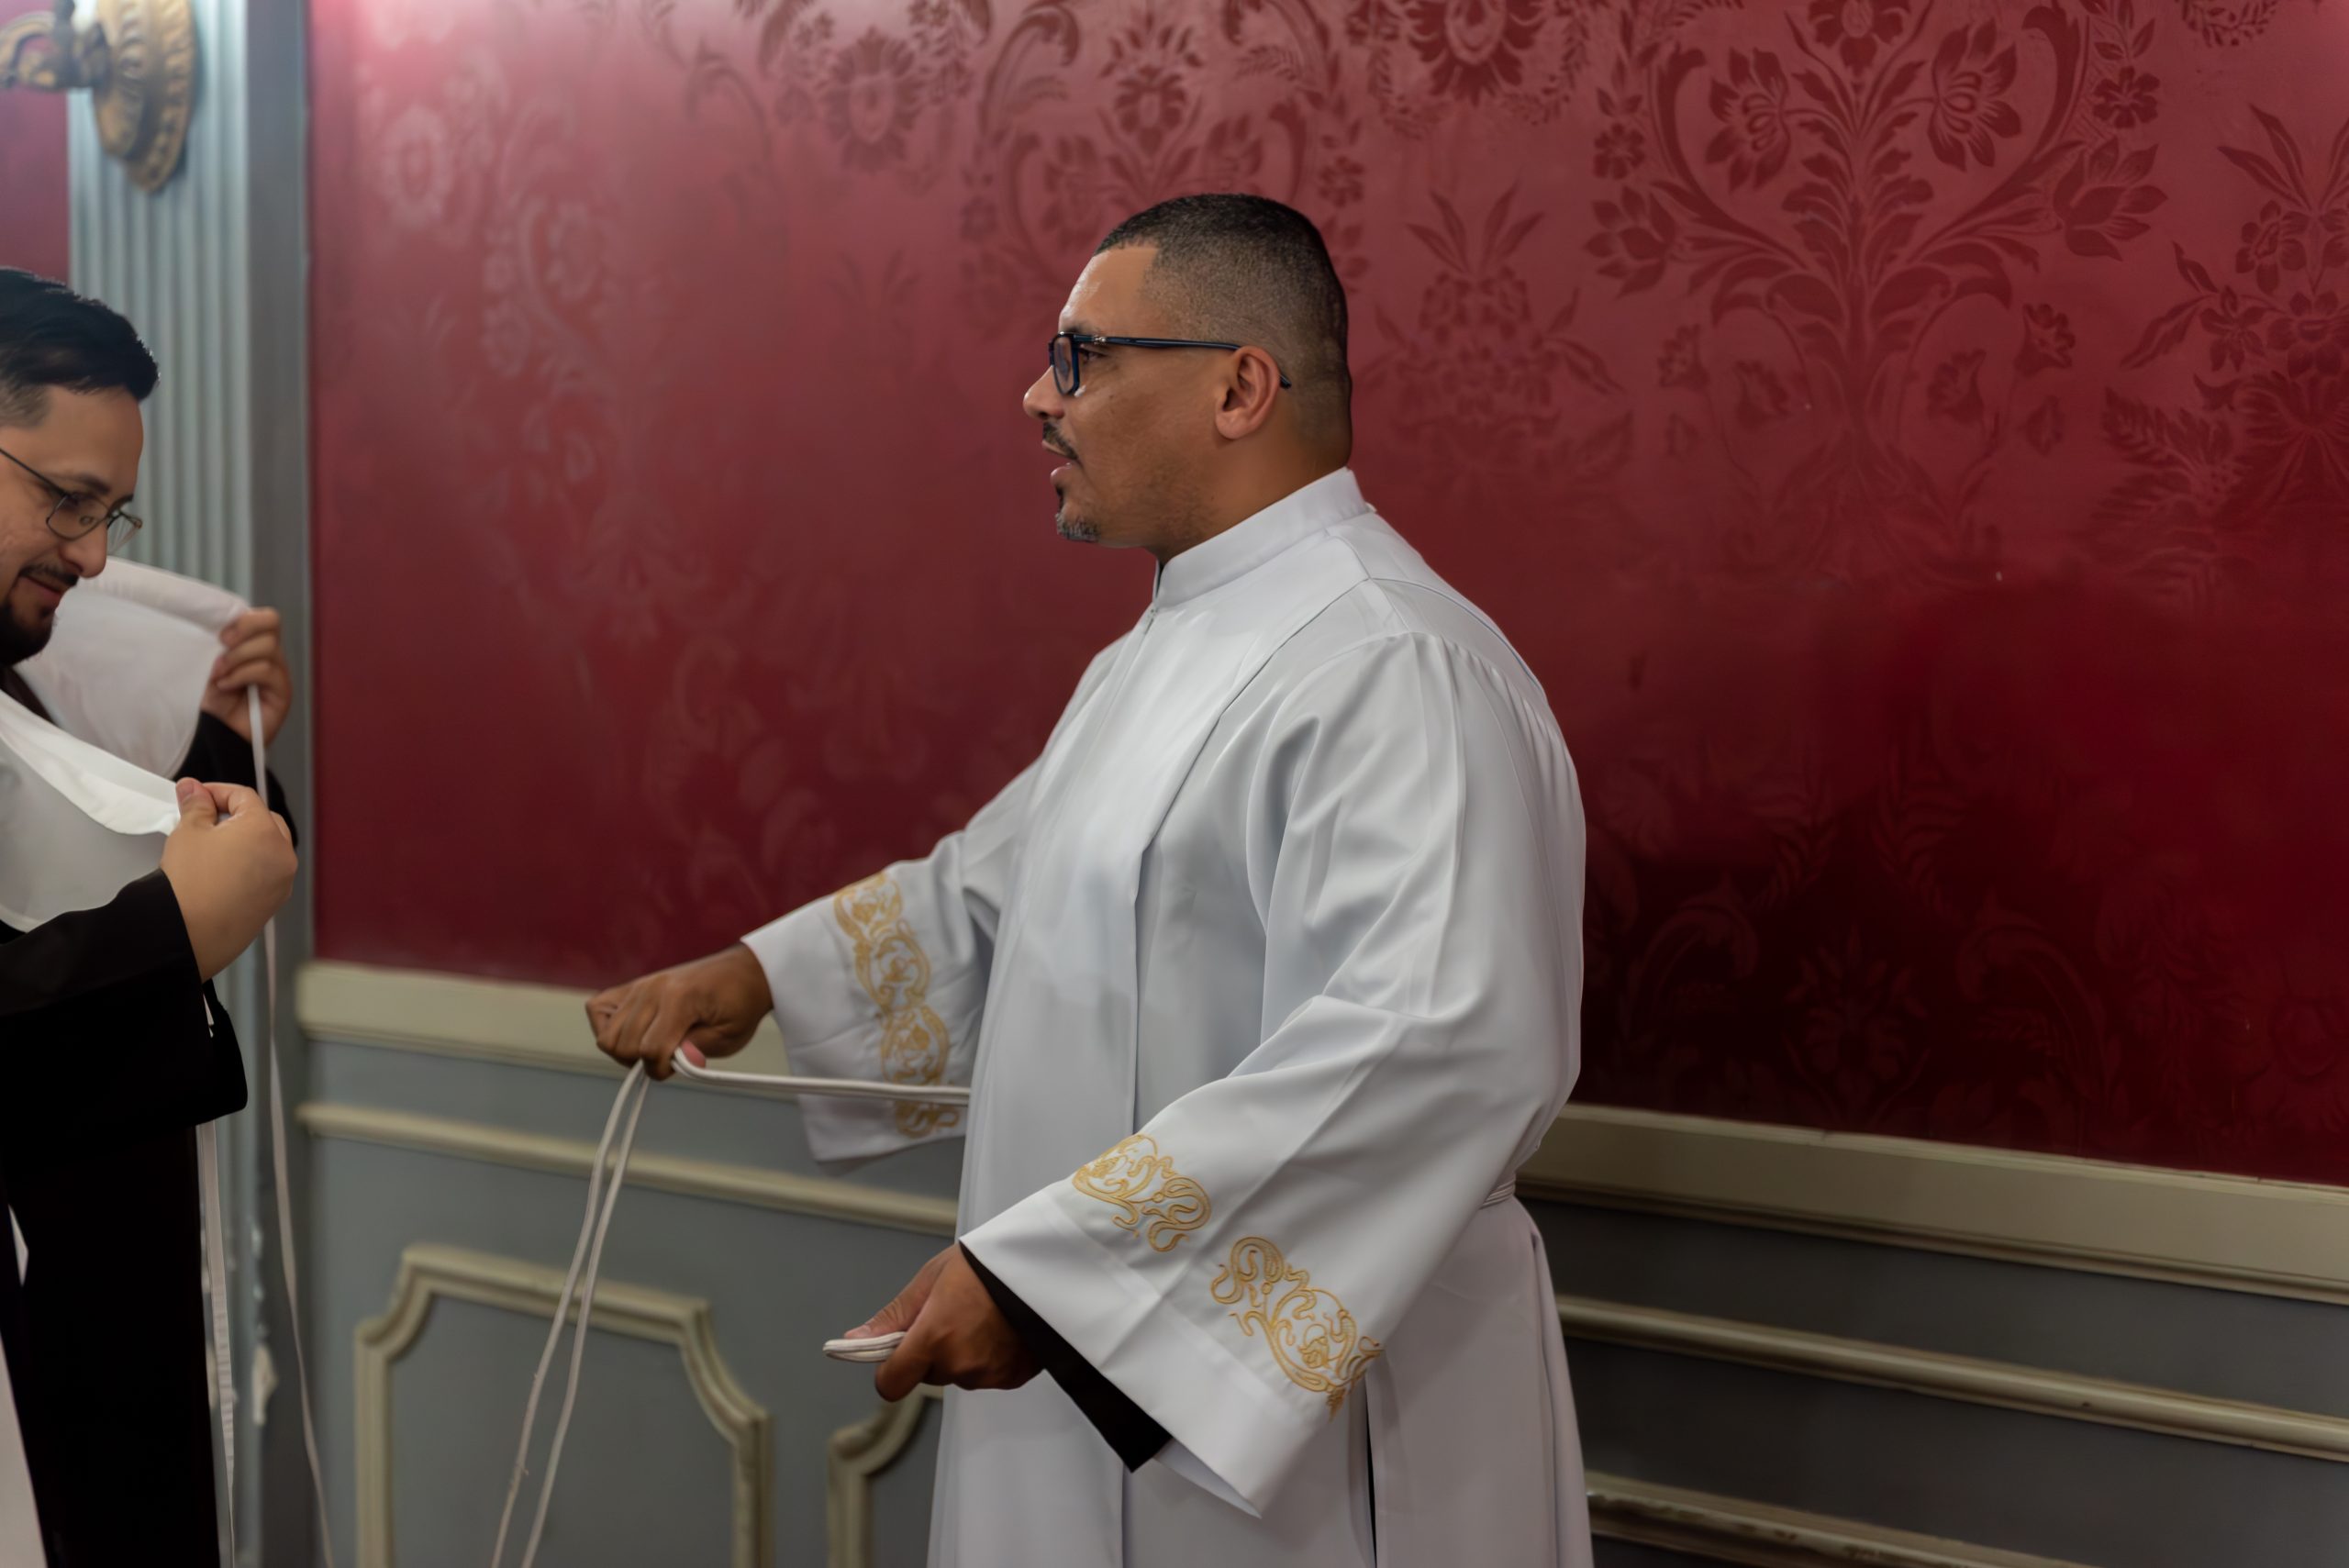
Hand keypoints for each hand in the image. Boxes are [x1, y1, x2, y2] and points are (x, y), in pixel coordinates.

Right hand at [160, 779, 296, 979]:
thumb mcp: (188, 832)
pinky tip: (222, 871)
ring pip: (268, 848)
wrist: (189, 934)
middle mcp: (283, 854)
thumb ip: (196, 805)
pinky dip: (249, 864)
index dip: (217, 791)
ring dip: (245, 840)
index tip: (195, 795)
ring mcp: (283, 881)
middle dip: (235, 814)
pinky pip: (266, 873)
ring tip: (212, 845)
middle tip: (205, 818)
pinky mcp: (274, 902)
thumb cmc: (189, 880)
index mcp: (266, 831)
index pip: (245, 797)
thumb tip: (193, 788)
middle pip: (264, 820)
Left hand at [201, 607, 292, 744]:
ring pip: (268, 646)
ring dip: (237, 657)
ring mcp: (279, 671)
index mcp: (254, 643)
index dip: (244, 619)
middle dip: (242, 631)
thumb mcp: (209, 667)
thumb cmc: (213, 699)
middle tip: (221, 645)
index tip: (219, 633)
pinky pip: (266, 671)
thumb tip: (217, 632)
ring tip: (219, 673)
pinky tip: (226, 686)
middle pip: (272, 621)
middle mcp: (271, 653)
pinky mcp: (282, 691)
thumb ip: (216, 648)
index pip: (264, 616)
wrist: (217, 733)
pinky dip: (241, 675)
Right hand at [587, 943, 772, 1080]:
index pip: (651, 1049)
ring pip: (607, 1035)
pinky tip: (633, 1033)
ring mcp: (639, 985)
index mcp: (680, 998)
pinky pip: (597, 1010)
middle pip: (622, 1045)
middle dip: (643, 1062)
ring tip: (653, 1046)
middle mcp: (652, 988)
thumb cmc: (739, 1004)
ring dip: (626, 1050)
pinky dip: (608, 1028)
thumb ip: (693, 1052)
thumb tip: (664, 1063)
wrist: (743, 972)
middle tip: (668, 1057)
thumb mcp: (728, 1036)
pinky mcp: (631, 986)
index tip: (677, 1067)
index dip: (661, 1069)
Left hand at [851, 1245, 1039, 1401]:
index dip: (889, 1369)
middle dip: (932, 1352)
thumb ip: (894, 1316)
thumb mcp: (932, 1279)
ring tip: (982, 1318)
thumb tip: (856, 1339)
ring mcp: (989, 1374)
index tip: (895, 1351)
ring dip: (962, 1356)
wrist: (1045, 1263)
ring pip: (958, 1375)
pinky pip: (988, 1376)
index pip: (891, 1383)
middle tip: (952, 1316)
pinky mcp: (1013, 1378)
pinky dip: (990, 1359)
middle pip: (927, 1375)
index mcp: (934, 1337)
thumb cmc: (988, 1263)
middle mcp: (960, 1364)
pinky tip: (1001, 1330)